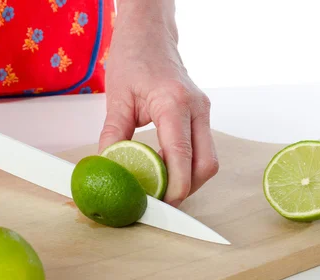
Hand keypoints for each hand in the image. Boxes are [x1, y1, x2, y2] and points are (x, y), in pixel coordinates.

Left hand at [99, 0, 218, 206]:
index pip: (181, 154)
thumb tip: (111, 170)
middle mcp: (196, 107)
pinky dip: (188, 167)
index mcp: (174, 102)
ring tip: (161, 190)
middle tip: (160, 203)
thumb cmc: (133, 58)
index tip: (162, 205)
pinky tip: (167, 172)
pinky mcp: (201, 115)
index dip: (175, 186)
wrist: (150, 34)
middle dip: (187, 189)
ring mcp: (203, 111)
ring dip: (189, 180)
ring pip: (208, 160)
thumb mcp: (117, 98)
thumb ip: (113, 137)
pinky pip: (203, 149)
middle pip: (206, 164)